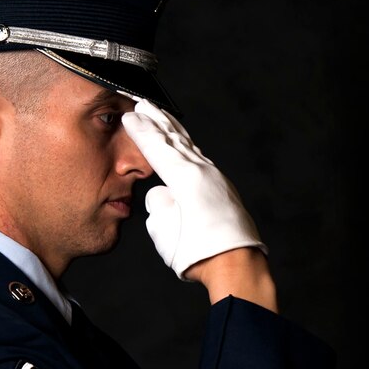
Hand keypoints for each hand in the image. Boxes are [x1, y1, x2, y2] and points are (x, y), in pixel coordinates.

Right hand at [121, 99, 266, 279]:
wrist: (237, 265)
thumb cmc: (200, 254)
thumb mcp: (164, 231)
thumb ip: (158, 206)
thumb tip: (164, 195)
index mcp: (185, 178)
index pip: (157, 147)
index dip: (142, 131)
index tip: (131, 114)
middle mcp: (203, 172)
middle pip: (176, 140)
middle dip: (158, 121)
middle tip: (144, 103)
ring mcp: (217, 179)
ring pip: (191, 148)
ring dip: (175, 132)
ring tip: (164, 118)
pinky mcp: (224, 189)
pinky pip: (202, 161)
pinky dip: (189, 149)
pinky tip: (187, 148)